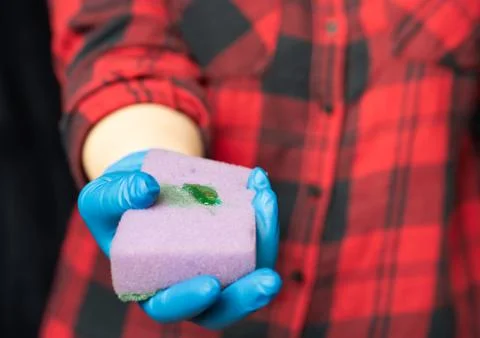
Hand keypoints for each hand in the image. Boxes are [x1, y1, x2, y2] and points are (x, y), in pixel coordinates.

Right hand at [78, 150, 280, 328]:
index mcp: (149, 285)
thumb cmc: (117, 200)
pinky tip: (259, 181)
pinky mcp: (230, 239)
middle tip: (270, 281)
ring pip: (248, 270)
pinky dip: (261, 211)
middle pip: (222, 304)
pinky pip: (254, 235)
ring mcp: (214, 261)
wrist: (143, 182)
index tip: (209, 284)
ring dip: (266, 242)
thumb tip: (147, 189)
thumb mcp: (101, 195)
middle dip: (248, 295)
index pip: (168, 306)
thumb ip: (115, 195)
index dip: (189, 301)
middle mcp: (186, 280)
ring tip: (265, 200)